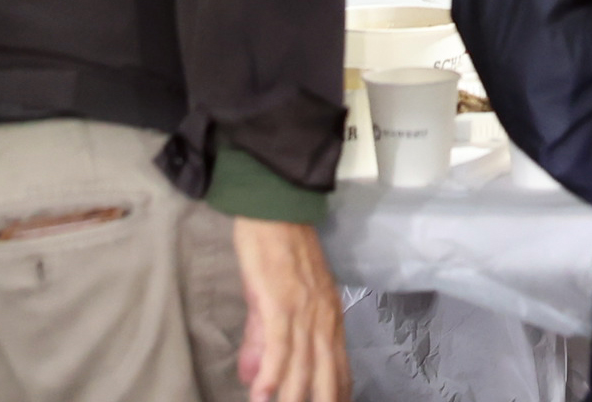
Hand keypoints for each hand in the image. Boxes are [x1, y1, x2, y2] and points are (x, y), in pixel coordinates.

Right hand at [231, 216, 348, 401]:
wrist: (275, 209)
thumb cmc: (279, 249)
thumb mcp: (275, 299)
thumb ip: (262, 341)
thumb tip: (251, 378)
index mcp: (329, 317)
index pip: (339, 367)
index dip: (337, 394)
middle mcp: (322, 318)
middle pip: (326, 375)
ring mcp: (303, 311)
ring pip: (302, 366)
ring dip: (291, 397)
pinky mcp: (279, 302)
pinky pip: (279, 345)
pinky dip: (271, 373)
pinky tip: (262, 394)